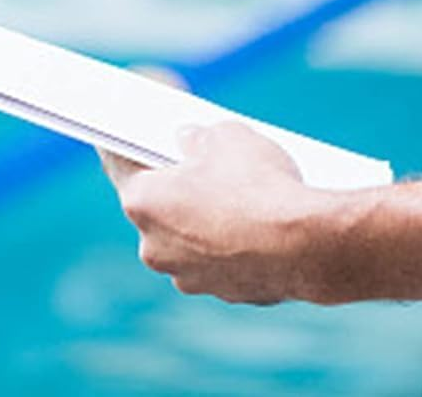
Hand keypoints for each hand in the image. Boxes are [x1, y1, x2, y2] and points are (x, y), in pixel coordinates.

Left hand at [99, 121, 334, 304]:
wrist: (301, 243)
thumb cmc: (258, 184)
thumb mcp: (228, 135)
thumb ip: (200, 138)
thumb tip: (192, 143)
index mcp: (144, 202)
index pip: (120, 164)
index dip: (123, 143)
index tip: (121, 131)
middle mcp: (153, 246)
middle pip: (158, 205)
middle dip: (178, 184)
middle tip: (201, 158)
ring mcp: (186, 275)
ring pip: (190, 237)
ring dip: (206, 216)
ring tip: (240, 188)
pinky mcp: (222, 292)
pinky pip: (222, 259)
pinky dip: (234, 242)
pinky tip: (259, 221)